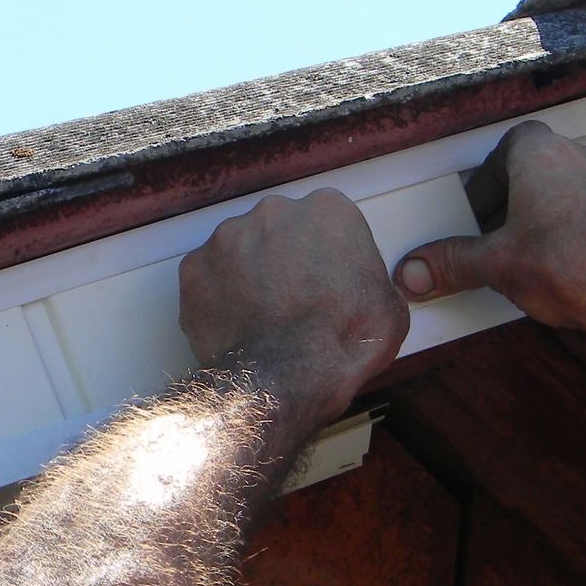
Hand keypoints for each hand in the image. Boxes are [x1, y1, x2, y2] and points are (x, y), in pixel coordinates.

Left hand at [179, 188, 407, 423]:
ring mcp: (229, 236)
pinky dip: (216, 297)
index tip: (324, 281)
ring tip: (261, 316)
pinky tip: (235, 324)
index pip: (326, 223)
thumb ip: (371, 281)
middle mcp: (275, 212)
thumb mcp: (389, 308)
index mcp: (329, 210)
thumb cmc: (341, 342)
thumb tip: (362, 292)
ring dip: (248, 275)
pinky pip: (206, 277)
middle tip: (291, 299)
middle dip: (283, 259)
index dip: (325, 256)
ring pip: (239, 250)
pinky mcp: (195, 266)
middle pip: (278, 230)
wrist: (287, 374)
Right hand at [393, 121, 585, 369]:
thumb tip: (412, 272)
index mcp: (543, 154)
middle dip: (516, 201)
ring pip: (573, 188)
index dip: (487, 183)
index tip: (477, 217)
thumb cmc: (570, 269)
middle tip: (499, 240)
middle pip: (539, 168)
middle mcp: (585, 155)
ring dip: (552, 213)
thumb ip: (451, 263)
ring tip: (537, 255)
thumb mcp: (497, 266)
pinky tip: (577, 265)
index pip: (505, 149)